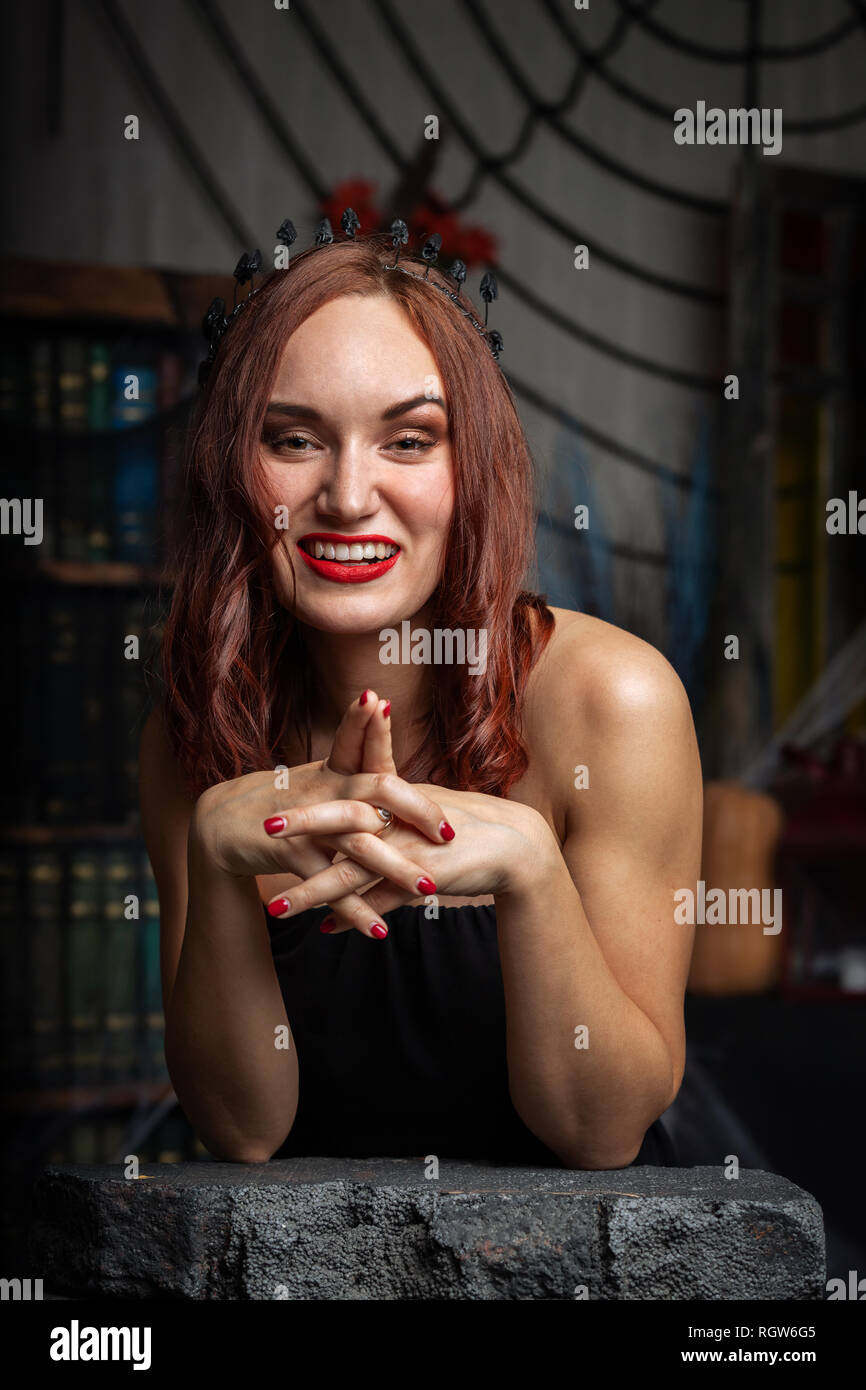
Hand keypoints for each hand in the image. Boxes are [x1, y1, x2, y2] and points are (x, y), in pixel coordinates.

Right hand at [191, 690, 453, 937]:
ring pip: (359, 843)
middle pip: (378, 790)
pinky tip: (379, 930)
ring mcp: (308, 822)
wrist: (219, 825)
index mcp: (334, 771)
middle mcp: (325, 790)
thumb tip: (394, 767)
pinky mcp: (291, 853)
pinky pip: (329, 884)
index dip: (384, 733)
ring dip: (396, 868)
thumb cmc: (277, 801)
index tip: (418, 730)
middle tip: (450, 835)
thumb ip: (351, 765)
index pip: (364, 743)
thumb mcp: (317, 779)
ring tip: (430, 890)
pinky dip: (355, 909)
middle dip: (418, 810)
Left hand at [269, 768, 557, 932]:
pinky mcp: (424, 877)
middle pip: (344, 820)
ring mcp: (410, 847)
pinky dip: (353, 916)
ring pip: (353, 869)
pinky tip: (325, 929)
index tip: (276, 784)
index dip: (317, 779)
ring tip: (276, 907)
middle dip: (302, 825)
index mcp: (396, 795)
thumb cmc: (467, 828)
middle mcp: (400, 818)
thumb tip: (359, 821)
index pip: (350, 782)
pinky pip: (381, 900)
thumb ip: (389, 810)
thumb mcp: (424, 811)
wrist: (516, 848)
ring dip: (312, 890)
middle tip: (264, 828)